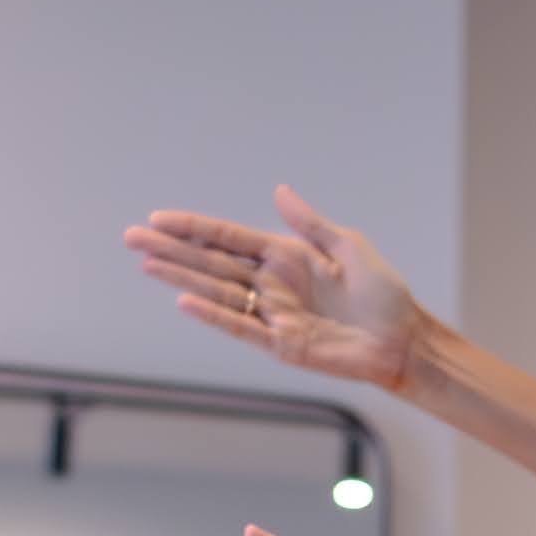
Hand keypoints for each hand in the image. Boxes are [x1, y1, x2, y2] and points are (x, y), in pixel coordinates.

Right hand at [126, 187, 427, 391]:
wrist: (403, 340)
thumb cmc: (383, 295)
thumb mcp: (349, 247)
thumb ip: (311, 223)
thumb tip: (279, 191)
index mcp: (285, 256)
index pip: (228, 238)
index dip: (194, 228)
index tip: (158, 218)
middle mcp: (272, 284)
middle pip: (211, 263)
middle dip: (172, 250)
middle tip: (132, 238)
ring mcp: (272, 314)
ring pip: (217, 292)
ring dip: (181, 279)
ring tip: (146, 264)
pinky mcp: (280, 344)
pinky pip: (240, 326)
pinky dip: (213, 314)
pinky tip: (184, 301)